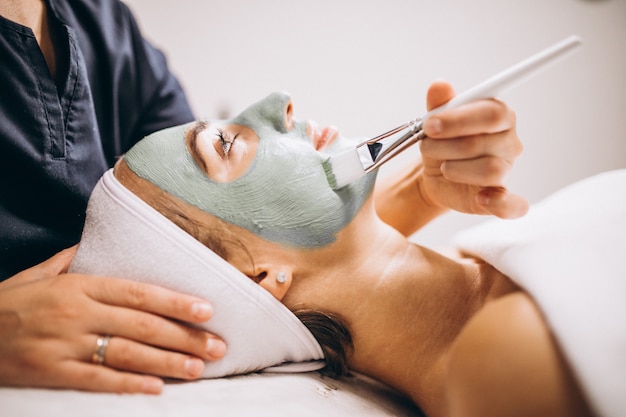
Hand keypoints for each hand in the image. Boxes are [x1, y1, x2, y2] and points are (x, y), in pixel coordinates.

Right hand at [0, 246, 225, 393]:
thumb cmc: (10, 302)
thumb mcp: (41, 273)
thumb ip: (78, 259)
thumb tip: (110, 243)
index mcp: (79, 286)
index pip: (138, 293)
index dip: (176, 302)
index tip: (207, 310)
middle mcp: (76, 314)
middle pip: (142, 326)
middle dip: (185, 337)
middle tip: (218, 345)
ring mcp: (64, 346)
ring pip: (127, 354)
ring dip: (168, 362)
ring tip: (200, 368)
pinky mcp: (51, 374)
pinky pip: (97, 381)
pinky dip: (129, 385)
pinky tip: (157, 388)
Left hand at [419, 80, 528, 218]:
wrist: (436, 174)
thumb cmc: (442, 142)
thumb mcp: (436, 122)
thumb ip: (439, 105)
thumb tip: (438, 86)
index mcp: (499, 116)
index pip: (490, 113)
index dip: (459, 119)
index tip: (430, 125)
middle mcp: (509, 142)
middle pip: (483, 142)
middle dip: (447, 145)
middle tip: (427, 146)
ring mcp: (507, 171)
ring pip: (491, 170)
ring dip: (455, 169)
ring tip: (441, 167)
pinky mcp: (501, 198)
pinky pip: (513, 205)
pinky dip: (500, 204)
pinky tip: (481, 199)